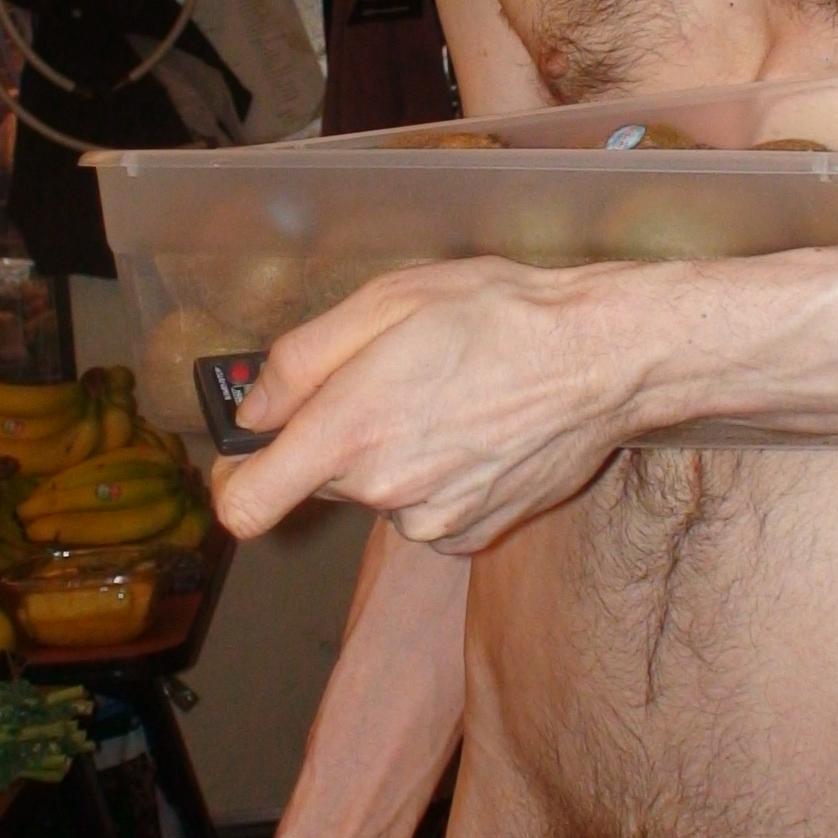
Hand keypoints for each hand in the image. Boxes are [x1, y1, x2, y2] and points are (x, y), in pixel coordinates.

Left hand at [211, 258, 641, 550]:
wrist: (601, 358)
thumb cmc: (496, 315)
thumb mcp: (385, 302)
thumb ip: (300, 361)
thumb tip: (253, 408)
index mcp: (350, 432)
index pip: (245, 504)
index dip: (236, 475)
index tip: (252, 448)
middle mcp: (384, 491)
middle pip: (320, 481)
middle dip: (338, 437)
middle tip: (392, 377)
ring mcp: (431, 521)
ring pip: (378, 492)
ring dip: (395, 454)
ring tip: (450, 398)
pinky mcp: (472, 535)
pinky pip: (425, 510)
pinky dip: (438, 477)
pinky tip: (477, 431)